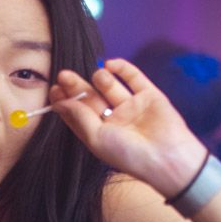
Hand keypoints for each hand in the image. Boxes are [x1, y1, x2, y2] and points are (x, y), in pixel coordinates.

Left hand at [50, 58, 208, 198]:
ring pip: (110, 86)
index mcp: (99, 132)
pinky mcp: (149, 95)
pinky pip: (134, 78)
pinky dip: (122, 69)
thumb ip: (79, 118)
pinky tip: (111, 64)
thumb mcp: (96, 138)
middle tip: (64, 75)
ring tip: (98, 77)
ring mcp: (131, 106)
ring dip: (100, 78)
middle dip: (77, 86)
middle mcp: (113, 119)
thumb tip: (60, 103)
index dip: (65, 101)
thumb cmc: (128, 154)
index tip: (54, 90)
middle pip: (91, 97)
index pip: (77, 113)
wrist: (166, 157)